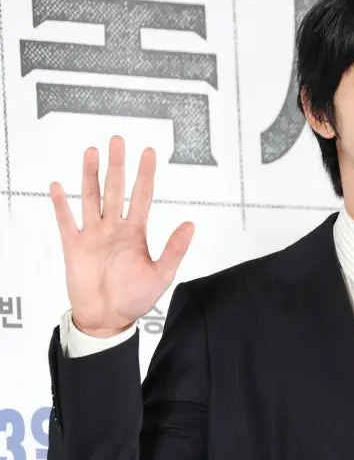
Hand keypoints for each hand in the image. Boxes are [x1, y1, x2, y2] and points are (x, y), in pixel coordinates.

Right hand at [50, 135, 194, 335]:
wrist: (108, 319)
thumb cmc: (134, 299)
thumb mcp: (162, 274)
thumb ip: (175, 249)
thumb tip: (191, 224)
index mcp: (136, 233)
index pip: (142, 196)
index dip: (145, 174)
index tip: (148, 152)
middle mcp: (114, 229)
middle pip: (115, 189)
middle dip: (117, 165)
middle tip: (118, 140)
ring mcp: (93, 235)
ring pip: (91, 197)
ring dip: (91, 175)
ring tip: (92, 152)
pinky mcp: (74, 246)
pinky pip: (66, 221)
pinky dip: (61, 204)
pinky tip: (57, 186)